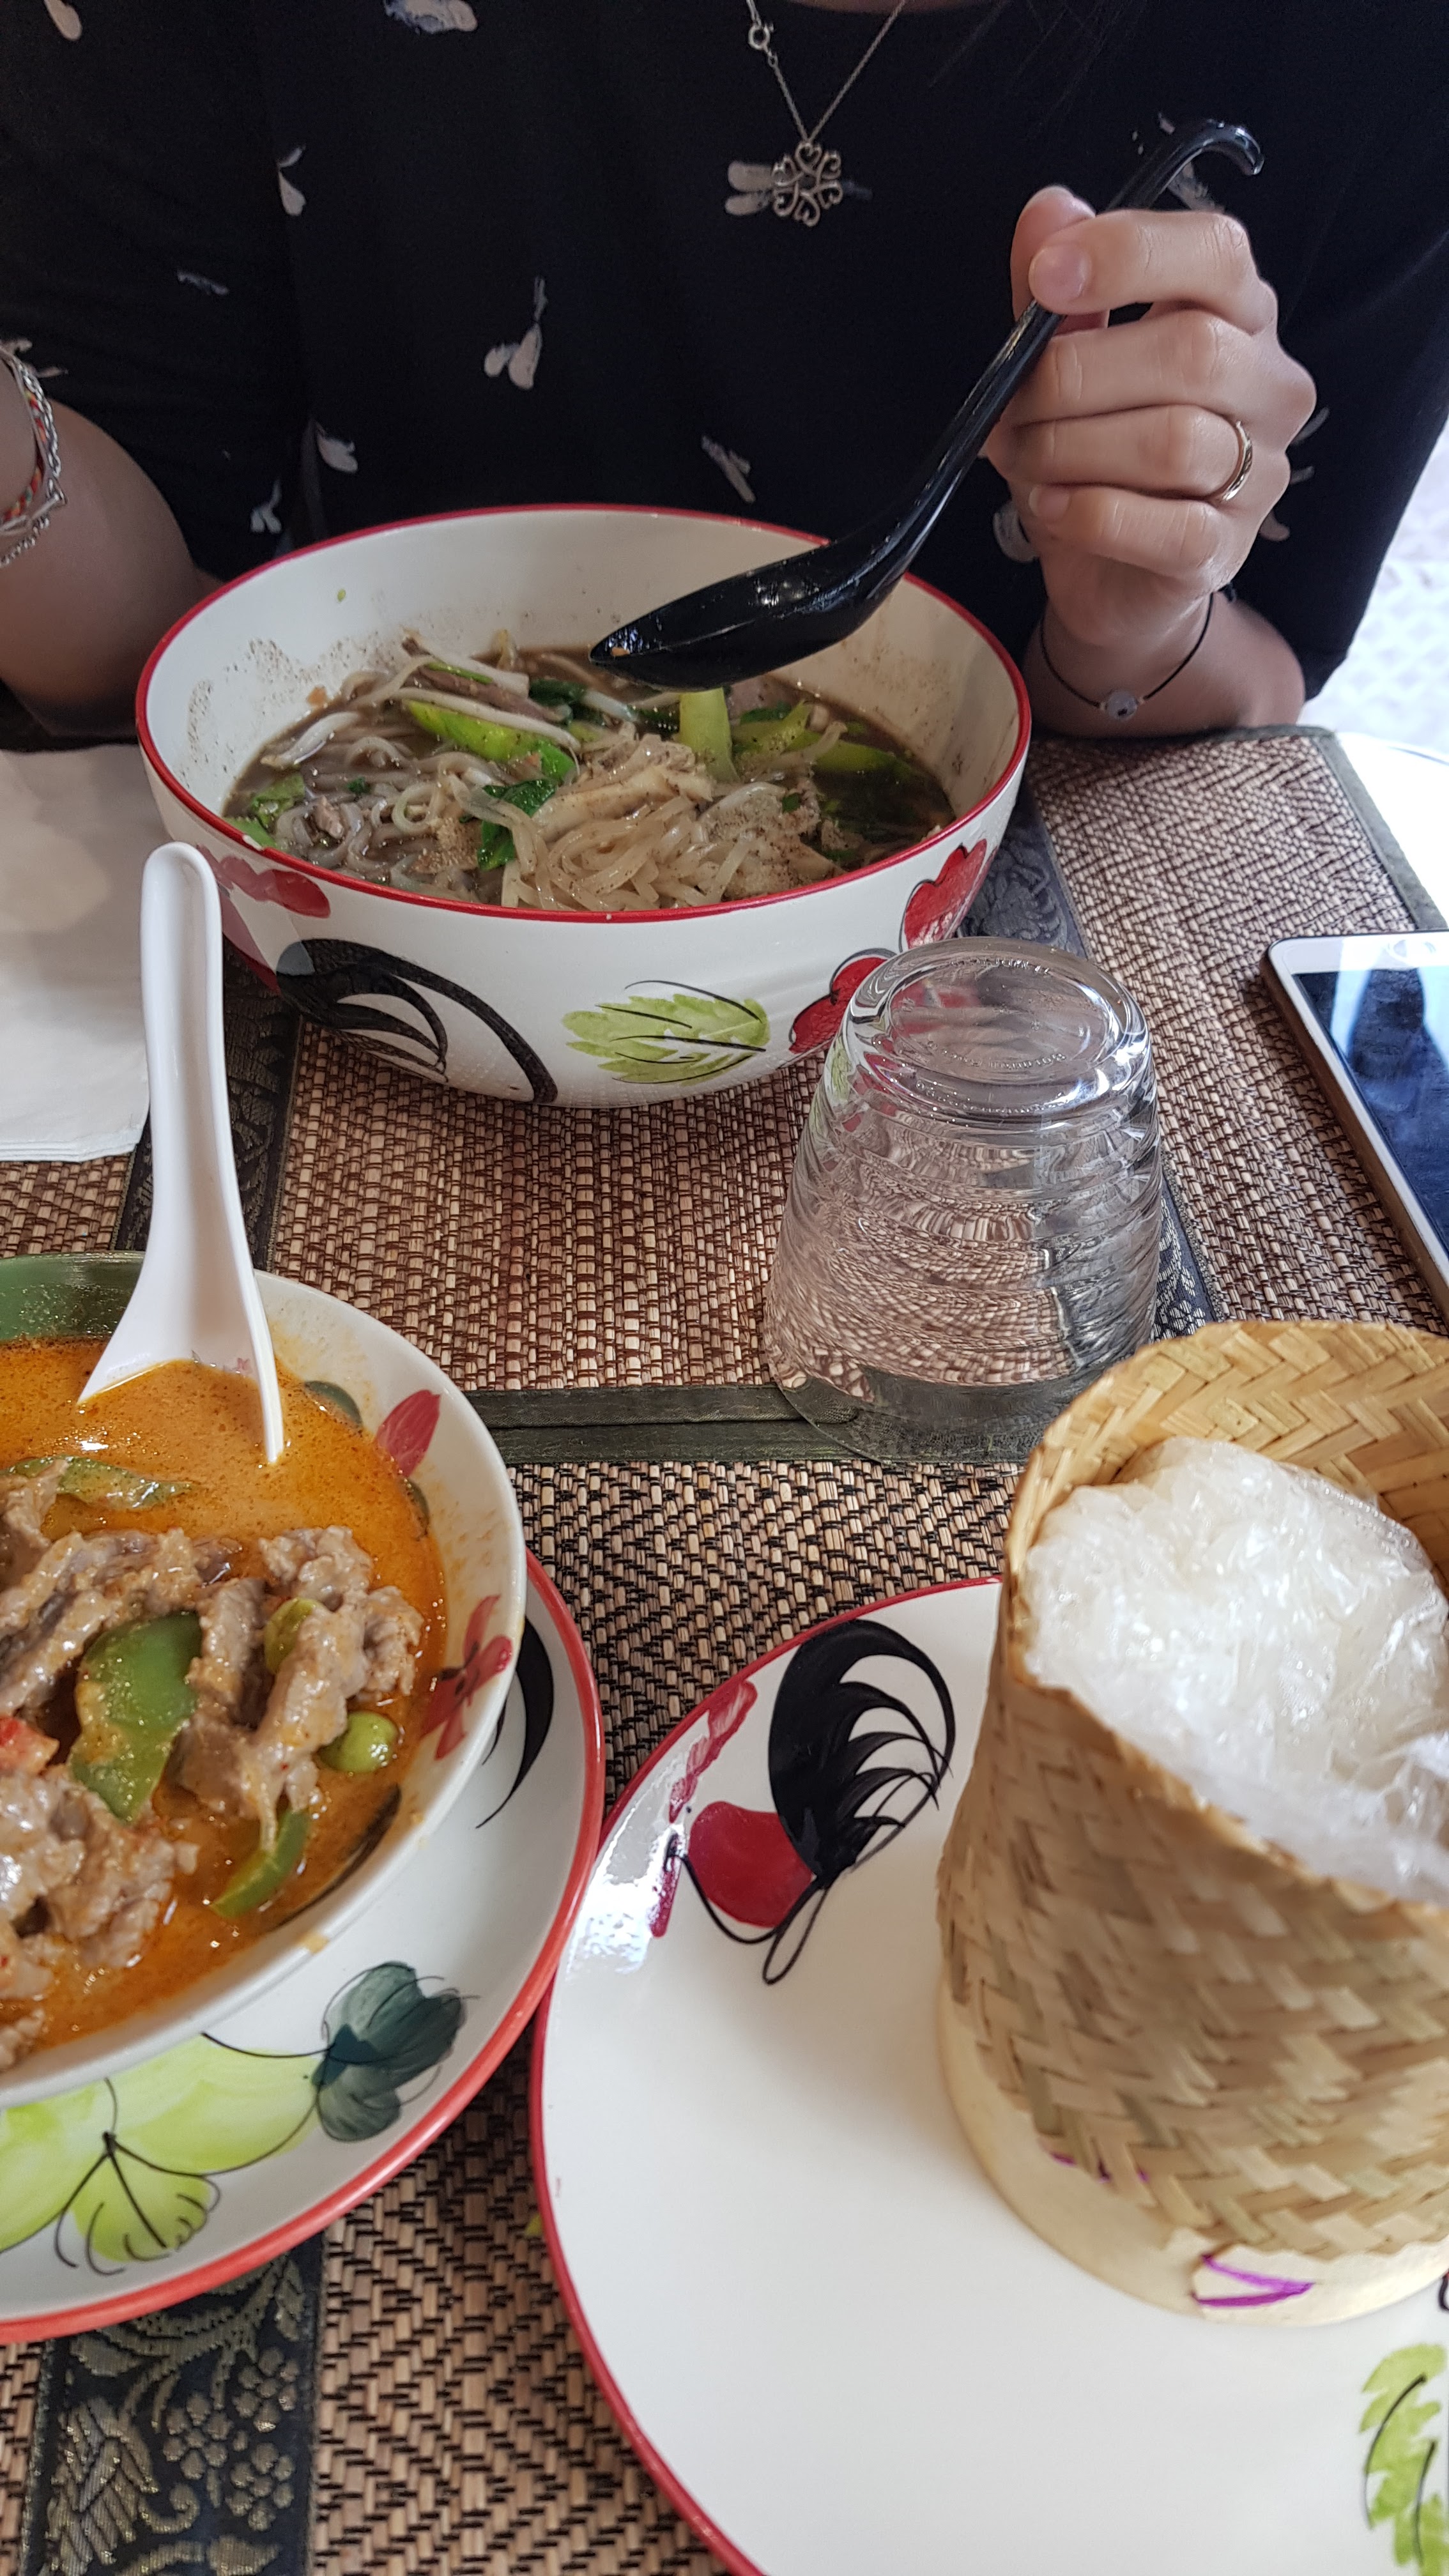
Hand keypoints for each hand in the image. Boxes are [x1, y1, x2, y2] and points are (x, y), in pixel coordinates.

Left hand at [983, 185, 1317, 670]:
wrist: (1108, 574)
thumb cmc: (1093, 454)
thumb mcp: (1063, 362)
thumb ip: (1057, 291)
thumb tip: (1048, 210)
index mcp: (1238, 313)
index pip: (1216, 252)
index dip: (1130, 252)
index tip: (1045, 277)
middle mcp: (1268, 384)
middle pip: (1191, 352)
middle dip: (1076, 377)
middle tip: (1013, 406)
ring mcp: (1260, 471)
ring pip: (1175, 442)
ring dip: (1073, 448)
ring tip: (1023, 457)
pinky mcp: (1227, 549)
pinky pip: (1168, 526)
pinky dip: (1093, 514)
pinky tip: (1051, 506)